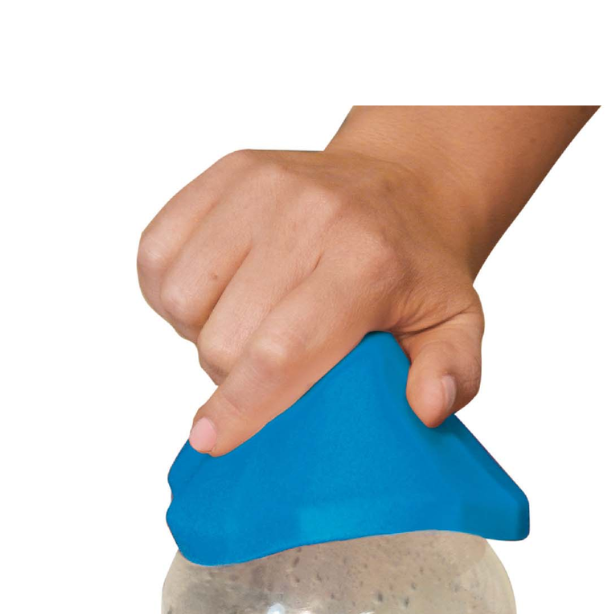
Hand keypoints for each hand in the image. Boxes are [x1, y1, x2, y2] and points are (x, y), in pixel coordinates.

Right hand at [138, 107, 595, 454]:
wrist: (406, 182)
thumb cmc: (418, 271)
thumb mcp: (456, 325)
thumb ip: (452, 373)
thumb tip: (427, 408)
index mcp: (366, 265)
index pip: (279, 352)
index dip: (239, 406)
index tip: (211, 442)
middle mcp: (309, 217)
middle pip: (224, 334)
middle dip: (230, 374)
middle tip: (264, 368)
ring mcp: (262, 187)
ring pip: (182, 295)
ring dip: (199, 328)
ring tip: (240, 326)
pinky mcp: (227, 171)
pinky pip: (157, 250)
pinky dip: (168, 288)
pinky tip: (213, 295)